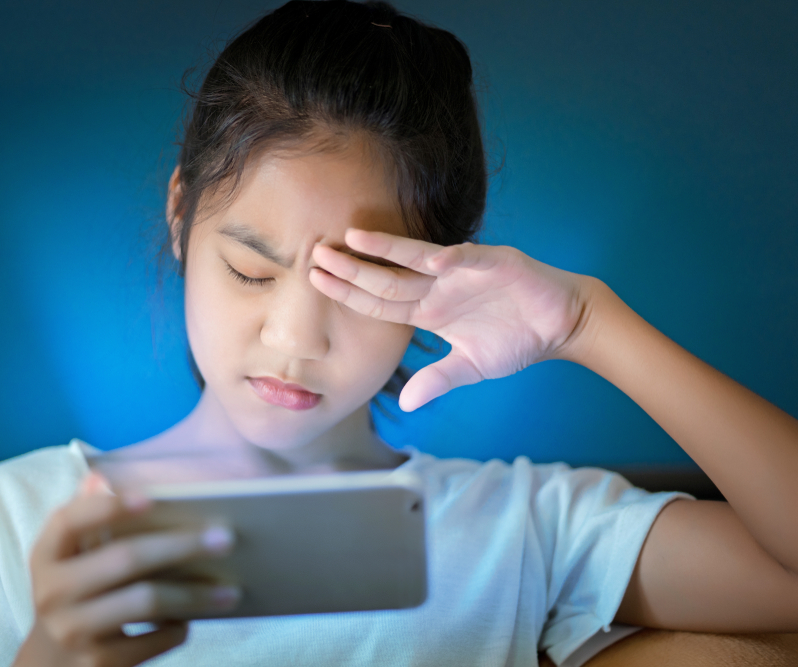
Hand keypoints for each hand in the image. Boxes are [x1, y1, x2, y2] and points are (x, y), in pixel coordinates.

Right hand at [13, 472, 238, 666]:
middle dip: (180, 546)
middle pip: (125, 559)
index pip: (71, 521)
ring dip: (194, 594)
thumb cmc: (76, 590)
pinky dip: (178, 628)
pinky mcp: (98, 664)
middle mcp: (52, 592)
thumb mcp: (71, 555)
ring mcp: (74, 631)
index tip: (151, 497)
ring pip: (146, 602)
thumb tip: (102, 477)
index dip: (109, 507)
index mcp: (46, 554)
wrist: (52, 661)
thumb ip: (87, 515)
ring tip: (230, 590)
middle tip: (225, 539)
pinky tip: (192, 618)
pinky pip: (153, 640)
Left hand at [310, 229, 592, 411]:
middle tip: (316, 254)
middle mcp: (438, 287)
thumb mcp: (471, 367)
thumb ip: (438, 379)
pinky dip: (450, 258)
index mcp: (429, 310)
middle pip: (387, 278)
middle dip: (352, 268)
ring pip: (416, 259)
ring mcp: (463, 273)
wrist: (560, 323)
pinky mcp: (494, 264)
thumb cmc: (516, 338)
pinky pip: (467, 259)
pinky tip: (428, 257)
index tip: (317, 282)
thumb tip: (407, 403)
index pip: (379, 302)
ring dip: (385, 249)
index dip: (348, 293)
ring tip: (354, 238)